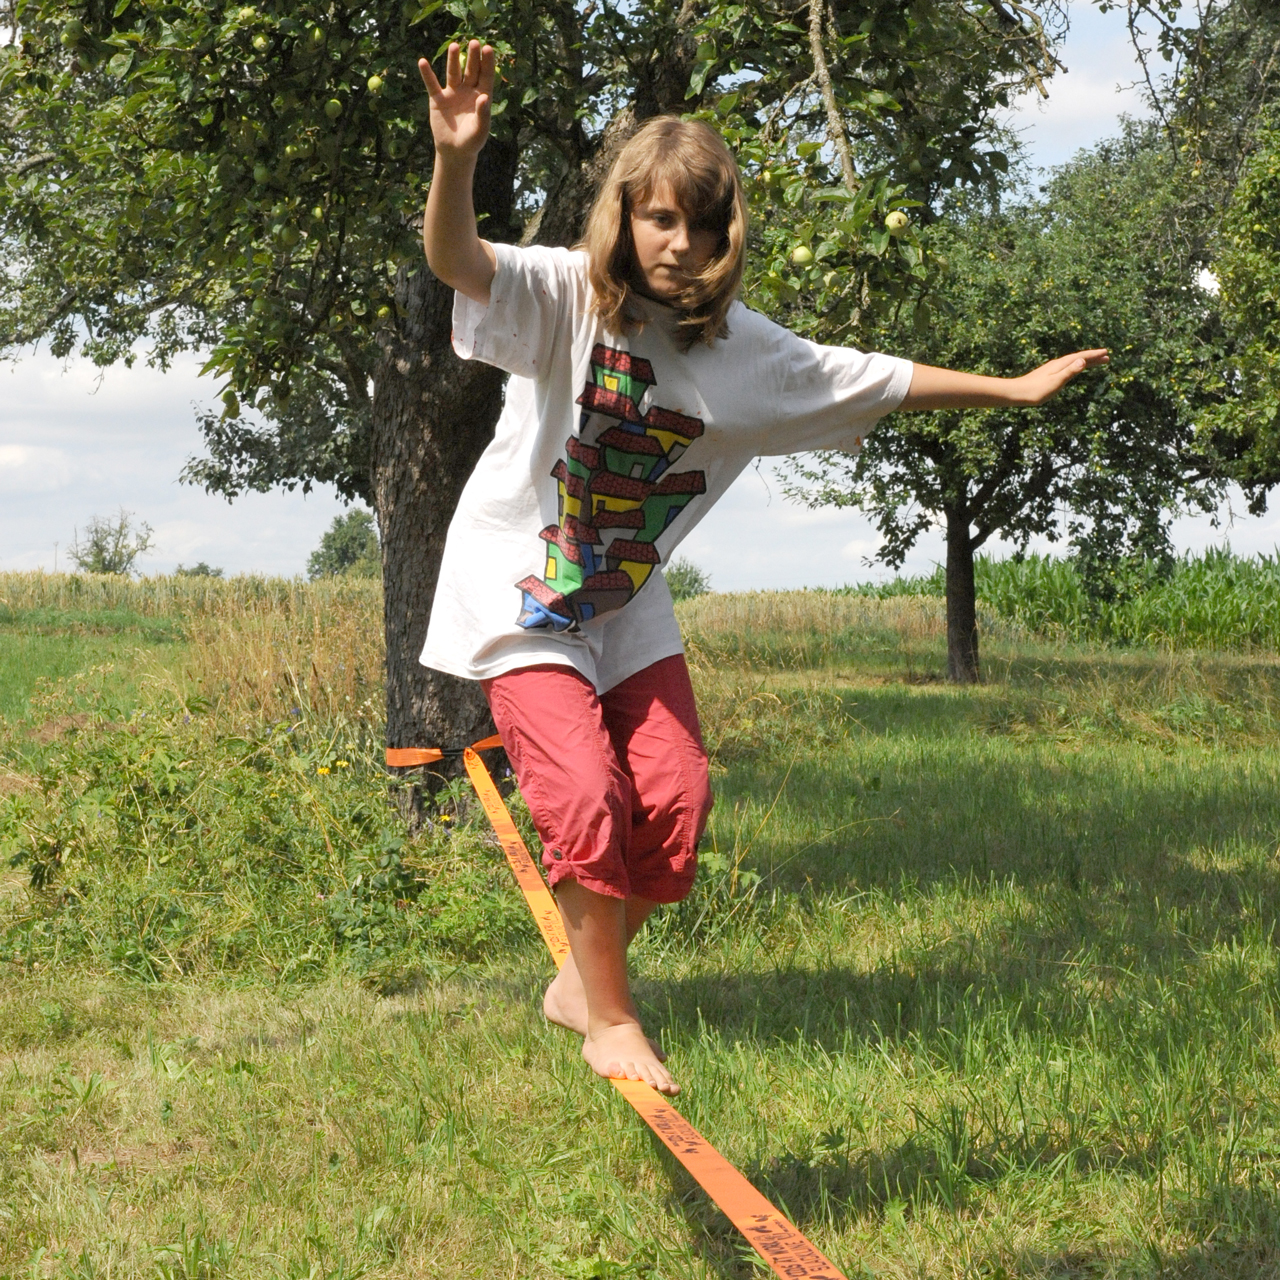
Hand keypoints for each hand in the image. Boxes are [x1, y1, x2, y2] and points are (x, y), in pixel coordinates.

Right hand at [418, 40, 495, 158]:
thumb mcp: (480, 129)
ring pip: (453, 73)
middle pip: (471, 70)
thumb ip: (483, 114)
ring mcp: (452, 93)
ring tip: (454, 46)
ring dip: (453, 60)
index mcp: (481, 96)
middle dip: (473, 57)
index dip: (487, 63)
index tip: (488, 49)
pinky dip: (427, 74)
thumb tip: (484, 97)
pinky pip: (432, 85)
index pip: (486, 76)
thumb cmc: (472, 141)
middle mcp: (467, 91)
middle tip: (474, 42)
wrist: (455, 151)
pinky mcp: (438, 99)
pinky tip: (422, 62)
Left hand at [1010, 349, 1109, 405]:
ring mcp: (1052, 369)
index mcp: (1060, 365)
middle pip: (1078, 358)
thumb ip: (1069, 371)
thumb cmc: (1036, 391)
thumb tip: (1083, 361)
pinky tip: (1074, 369)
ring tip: (1095, 363)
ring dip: (1084, 362)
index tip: (1106, 353)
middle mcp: (1056, 364)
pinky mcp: (1048, 374)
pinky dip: (1075, 366)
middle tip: (1106, 357)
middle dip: (1092, 358)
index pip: (1080, 357)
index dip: (1094, 355)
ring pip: (1072, 362)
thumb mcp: (1056, 382)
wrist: (1016, 393)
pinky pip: (1066, 367)